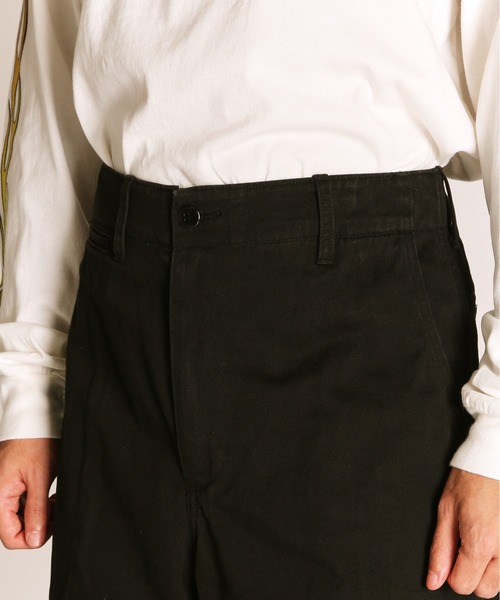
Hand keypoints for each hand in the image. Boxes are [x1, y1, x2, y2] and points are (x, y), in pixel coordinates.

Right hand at [0, 438, 58, 549]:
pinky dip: (36, 504)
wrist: (35, 419)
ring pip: (20, 518)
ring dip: (39, 514)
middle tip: (54, 506)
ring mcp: (4, 491)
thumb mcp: (41, 476)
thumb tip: (34, 540)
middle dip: (39, 524)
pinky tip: (47, 494)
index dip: (34, 537)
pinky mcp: (11, 486)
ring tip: (52, 498)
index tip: (52, 522)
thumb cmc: (36, 441)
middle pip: (15, 529)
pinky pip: (21, 505)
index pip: (11, 537)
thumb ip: (37, 510)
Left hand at [427, 467, 498, 597]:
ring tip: (481, 537)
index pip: (462, 585)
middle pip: (485, 590)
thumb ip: (440, 549)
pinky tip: (493, 535)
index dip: (451, 572)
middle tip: (466, 546)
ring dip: (489, 568)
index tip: (451, 554)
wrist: (494, 461)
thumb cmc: (471, 480)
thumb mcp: (446, 511)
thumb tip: (434, 579)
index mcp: (481, 542)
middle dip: (471, 574)